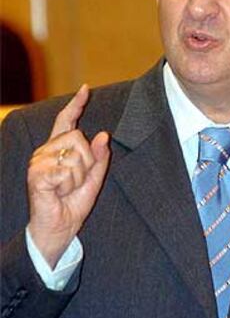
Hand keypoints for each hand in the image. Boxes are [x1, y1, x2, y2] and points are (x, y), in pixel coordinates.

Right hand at [27, 85, 110, 267]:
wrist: (59, 228)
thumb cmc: (73, 204)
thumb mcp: (94, 179)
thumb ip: (99, 158)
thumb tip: (104, 134)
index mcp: (59, 149)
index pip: (67, 121)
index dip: (77, 104)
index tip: (86, 89)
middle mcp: (47, 150)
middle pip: (79, 138)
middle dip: (87, 162)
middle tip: (77, 181)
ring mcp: (39, 161)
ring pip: (75, 155)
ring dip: (78, 177)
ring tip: (67, 189)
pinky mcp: (37, 174)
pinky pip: (66, 170)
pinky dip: (69, 185)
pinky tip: (59, 193)